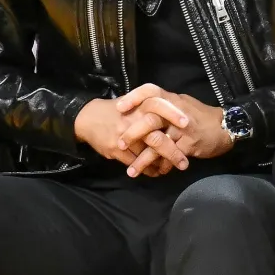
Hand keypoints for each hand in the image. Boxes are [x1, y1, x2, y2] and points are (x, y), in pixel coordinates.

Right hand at [74, 96, 190, 174]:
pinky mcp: (116, 150)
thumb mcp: (134, 103)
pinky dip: (148, 169)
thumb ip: (151, 108)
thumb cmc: (115, 110)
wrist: (87, 118)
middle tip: (184, 163)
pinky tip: (156, 171)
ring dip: (161, 165)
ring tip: (172, 169)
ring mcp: (124, 137)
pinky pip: (136, 163)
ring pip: (147, 155)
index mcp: (139, 106)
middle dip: (173, 152)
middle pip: (156, 138)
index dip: (173, 113)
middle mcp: (132, 121)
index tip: (187, 123)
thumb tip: (176, 113)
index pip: (159, 105)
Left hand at [116, 85, 233, 177]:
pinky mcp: (190, 144)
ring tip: (132, 171)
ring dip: (143, 159)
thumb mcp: (182, 104)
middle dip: (132, 133)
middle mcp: (176, 111)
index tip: (119, 108)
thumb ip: (164, 106)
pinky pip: (172, 156)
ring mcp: (184, 128)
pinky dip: (162, 166)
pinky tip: (155, 173)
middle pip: (150, 119)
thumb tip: (141, 110)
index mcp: (172, 99)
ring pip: (159, 142)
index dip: (134, 97)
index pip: (150, 91)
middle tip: (120, 144)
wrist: (226, 127)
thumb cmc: (201, 116)